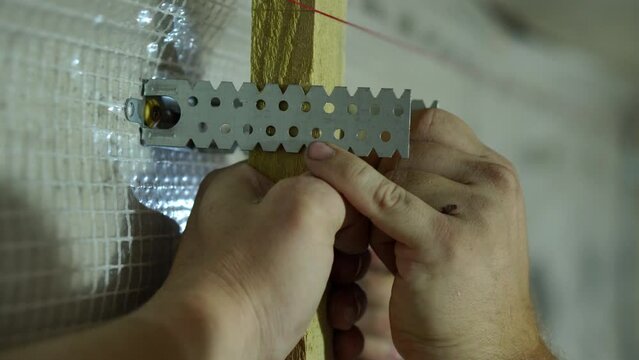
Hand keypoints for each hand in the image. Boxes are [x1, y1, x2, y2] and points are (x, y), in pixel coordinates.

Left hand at [137, 163, 369, 359]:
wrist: (215, 352)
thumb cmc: (254, 277)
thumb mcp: (303, 208)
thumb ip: (333, 187)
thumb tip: (348, 207)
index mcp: (244, 187)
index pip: (308, 174)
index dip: (340, 197)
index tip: (355, 225)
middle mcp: (248, 224)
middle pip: (321, 226)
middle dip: (348, 257)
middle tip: (348, 274)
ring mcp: (257, 267)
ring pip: (322, 269)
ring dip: (346, 293)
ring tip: (342, 315)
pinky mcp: (266, 305)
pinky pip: (312, 301)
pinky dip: (333, 318)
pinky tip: (341, 334)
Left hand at [305, 109, 553, 358]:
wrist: (484, 352)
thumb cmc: (460, 290)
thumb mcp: (456, 223)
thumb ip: (430, 183)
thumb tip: (368, 144)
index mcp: (495, 174)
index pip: (430, 123)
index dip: (388, 133)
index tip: (360, 147)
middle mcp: (492, 184)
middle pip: (408, 145)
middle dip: (380, 172)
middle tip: (380, 218)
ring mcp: (472, 212)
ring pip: (393, 172)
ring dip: (372, 204)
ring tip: (394, 249)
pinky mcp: (443, 242)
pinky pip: (382, 196)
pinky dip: (344, 178)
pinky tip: (316, 160)